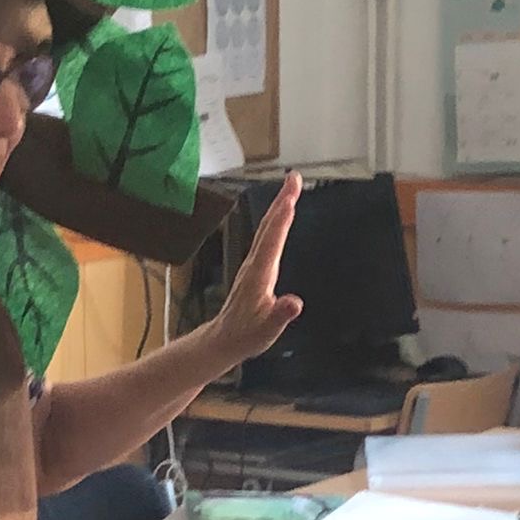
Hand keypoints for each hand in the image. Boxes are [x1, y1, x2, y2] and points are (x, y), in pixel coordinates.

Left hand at [211, 172, 303, 366]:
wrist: (224, 340)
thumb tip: (294, 303)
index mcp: (259, 275)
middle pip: (269, 226)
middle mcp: (254, 264)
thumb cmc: (246, 336)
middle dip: (281, 201)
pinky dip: (275, 222)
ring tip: (291, 189)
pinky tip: (281, 217)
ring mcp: (253, 265)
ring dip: (278, 207)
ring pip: (267, 229)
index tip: (291, 196)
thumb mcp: (267, 330)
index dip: (282, 218)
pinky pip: (267, 238)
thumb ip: (280, 315)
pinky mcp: (254, 268)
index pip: (272, 240)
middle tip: (294, 178)